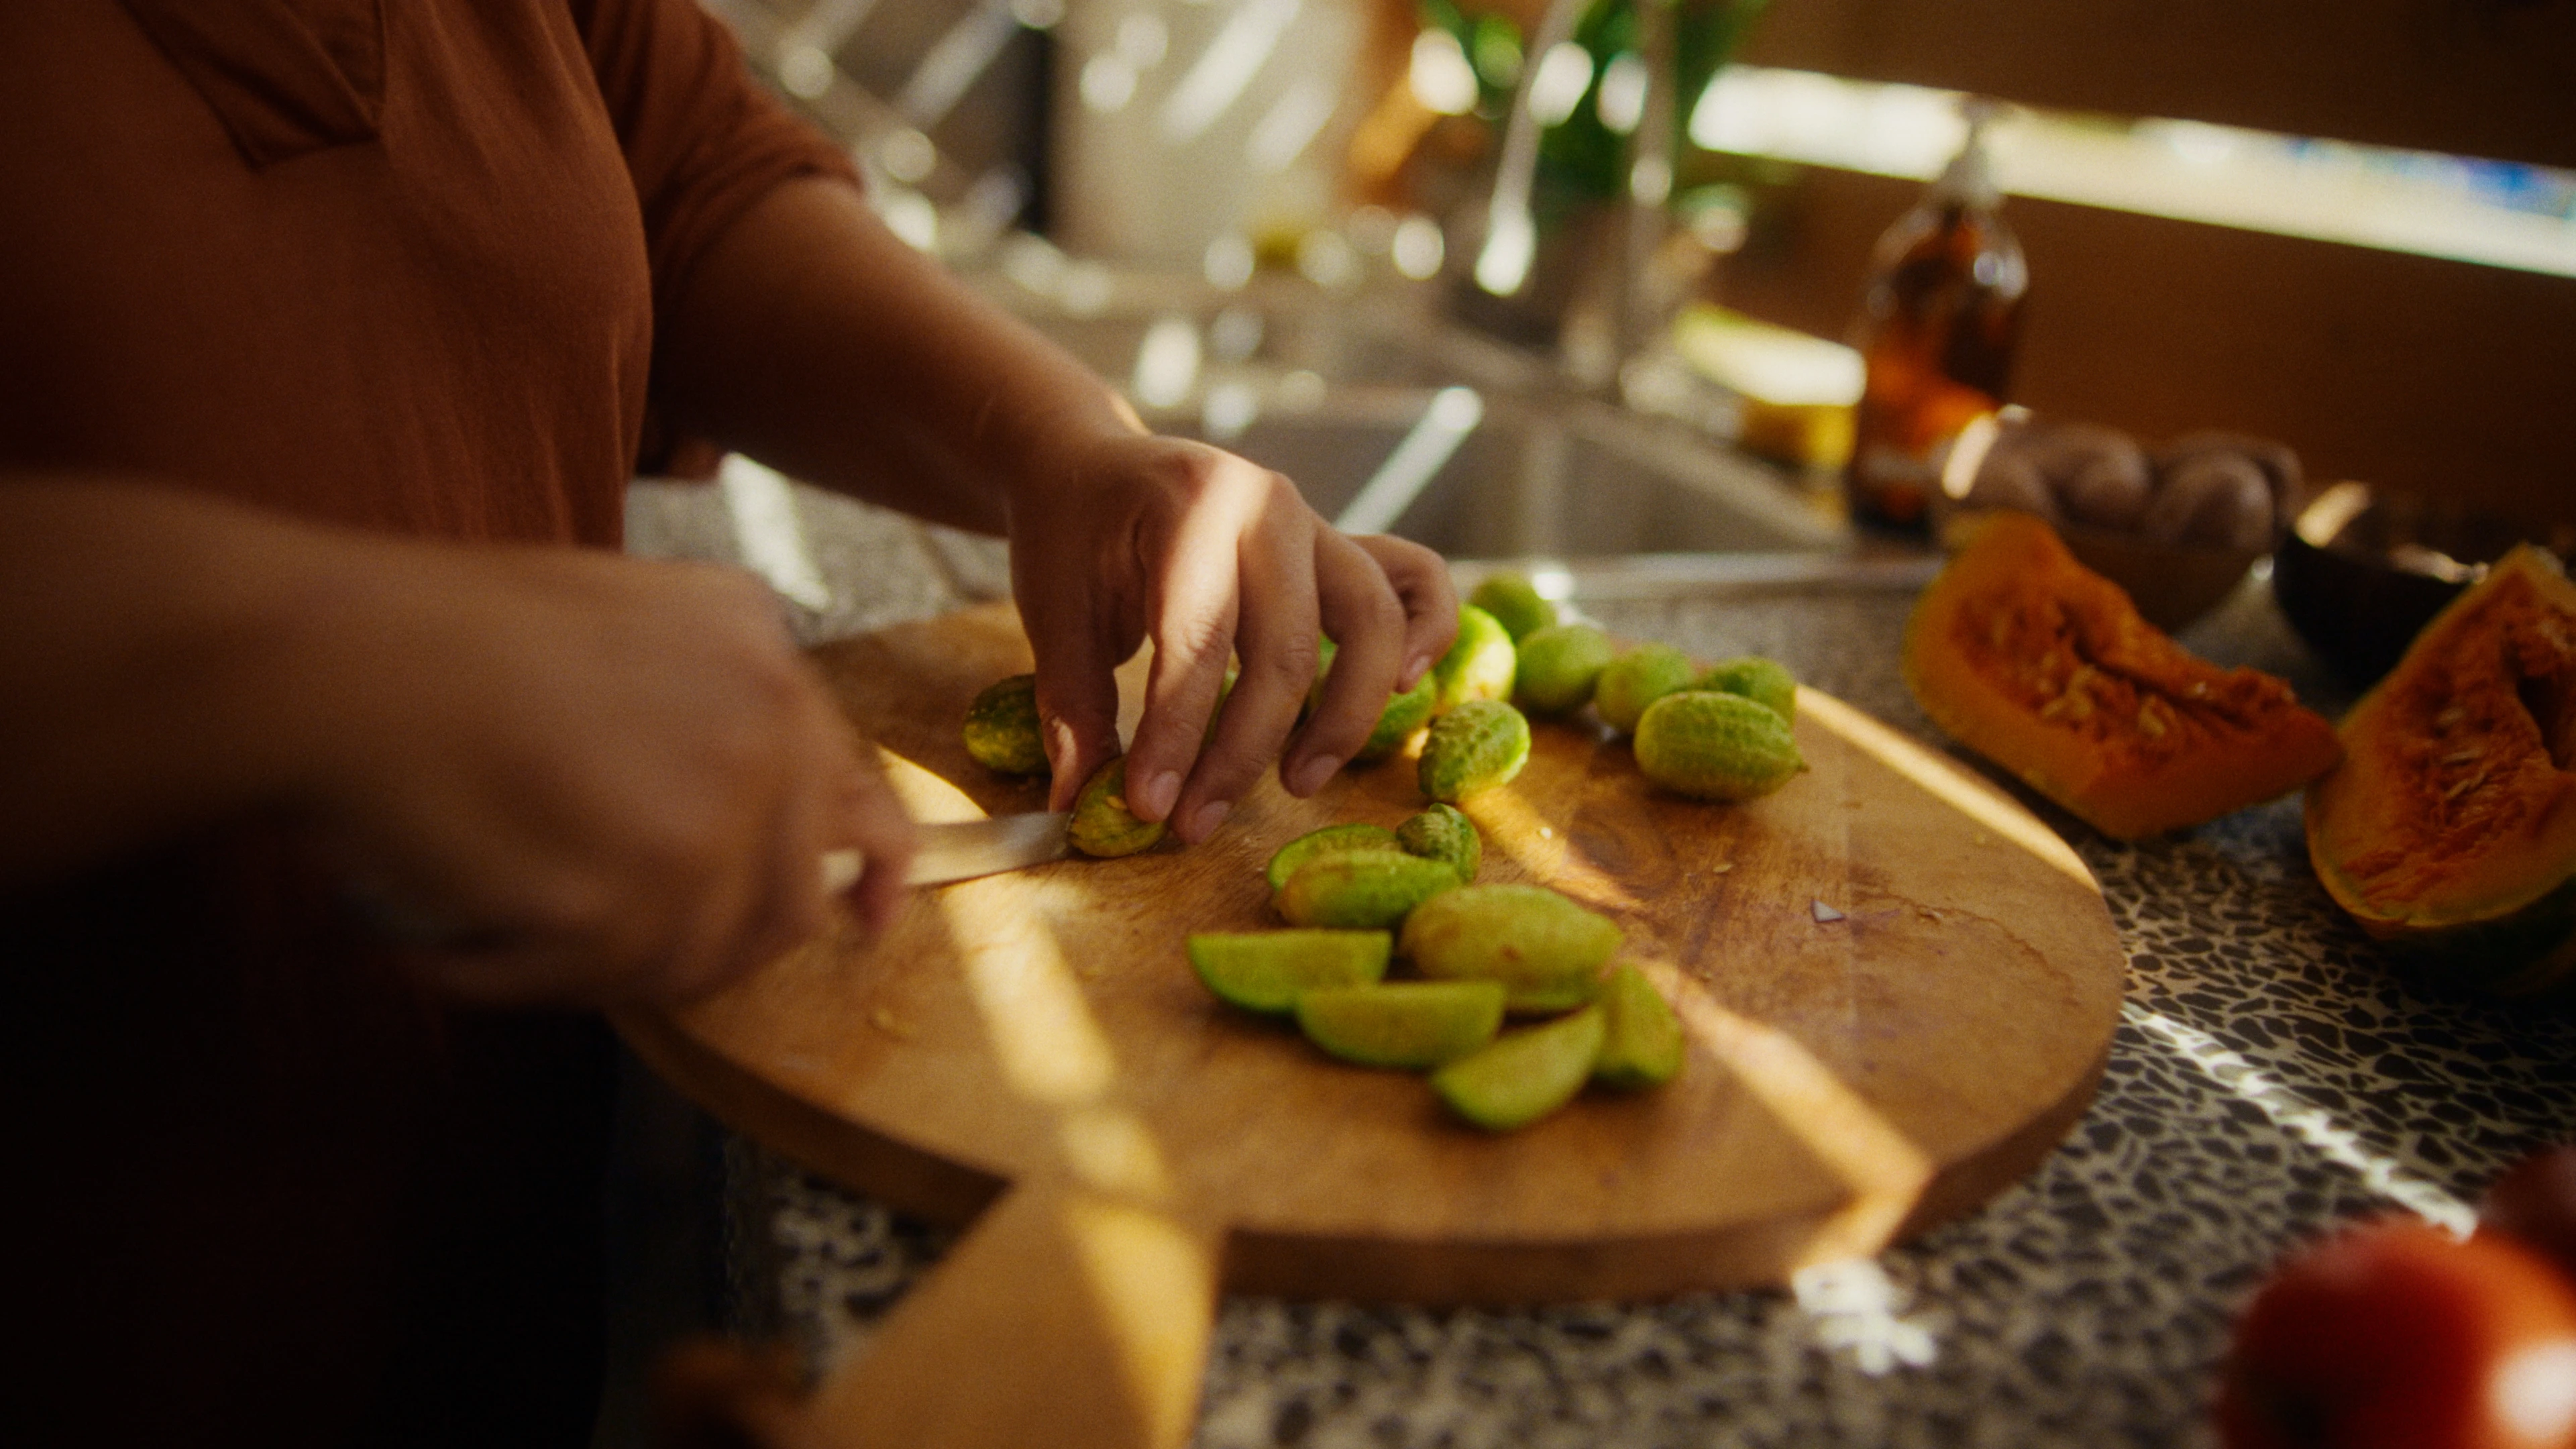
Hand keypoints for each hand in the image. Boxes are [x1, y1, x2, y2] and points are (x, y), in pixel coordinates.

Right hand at [297, 544, 915, 1006]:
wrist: (332, 656)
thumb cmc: (439, 638)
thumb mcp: (626, 620)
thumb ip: (715, 706)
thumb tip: (778, 826)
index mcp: (760, 650)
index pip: (857, 793)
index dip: (870, 872)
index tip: (865, 922)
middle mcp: (760, 726)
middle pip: (784, 904)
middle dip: (705, 944)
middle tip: (603, 942)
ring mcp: (704, 815)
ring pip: (691, 961)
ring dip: (597, 966)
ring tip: (502, 920)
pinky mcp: (627, 897)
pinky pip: (591, 985)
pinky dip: (514, 977)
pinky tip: (450, 933)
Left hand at [1007, 430, 1455, 840]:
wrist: (1093, 463)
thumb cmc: (1072, 533)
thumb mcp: (1053, 610)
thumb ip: (1073, 706)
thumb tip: (1083, 802)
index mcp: (1191, 506)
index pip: (1197, 640)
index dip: (1176, 735)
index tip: (1148, 807)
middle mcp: (1268, 505)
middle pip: (1285, 649)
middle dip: (1241, 752)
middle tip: (1194, 823)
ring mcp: (1315, 522)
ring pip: (1370, 624)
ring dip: (1343, 717)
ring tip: (1295, 784)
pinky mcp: (1340, 546)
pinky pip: (1414, 581)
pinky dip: (1425, 632)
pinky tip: (1405, 689)